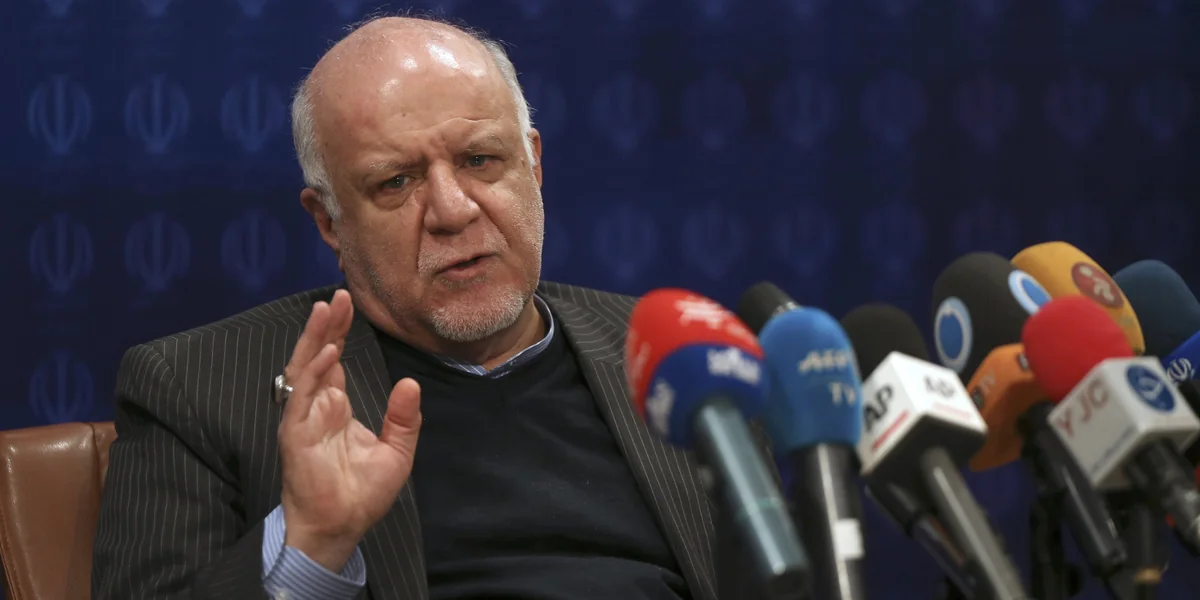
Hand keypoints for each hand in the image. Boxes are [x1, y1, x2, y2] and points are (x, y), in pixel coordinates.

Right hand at [277, 289, 421, 571]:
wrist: (342, 528)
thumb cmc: (362, 495)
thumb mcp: (396, 451)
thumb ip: (404, 418)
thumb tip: (410, 382)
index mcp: (335, 408)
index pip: (335, 360)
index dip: (340, 332)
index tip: (348, 303)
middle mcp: (316, 408)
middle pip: (318, 356)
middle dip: (328, 325)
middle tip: (340, 293)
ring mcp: (303, 419)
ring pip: (305, 368)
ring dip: (316, 338)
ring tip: (328, 308)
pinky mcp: (295, 434)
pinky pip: (303, 397)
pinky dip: (314, 373)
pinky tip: (328, 353)